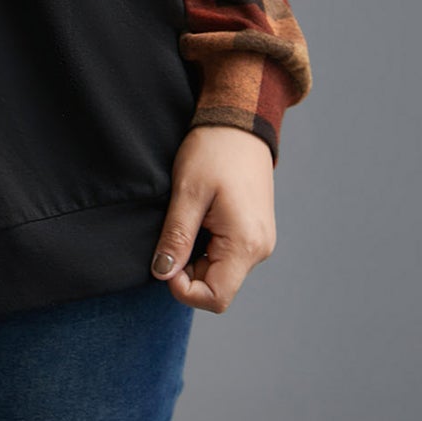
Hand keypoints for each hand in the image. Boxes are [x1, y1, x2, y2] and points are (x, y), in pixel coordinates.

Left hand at [149, 124, 275, 312]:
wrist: (239, 122)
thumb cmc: (214, 150)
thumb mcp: (188, 192)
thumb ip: (176, 237)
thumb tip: (162, 274)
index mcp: (245, 244)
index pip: (215, 298)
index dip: (183, 288)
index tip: (165, 257)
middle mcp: (259, 249)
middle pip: (217, 286)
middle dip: (187, 270)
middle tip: (172, 231)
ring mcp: (259, 241)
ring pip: (220, 272)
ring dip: (195, 257)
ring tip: (187, 219)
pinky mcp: (254, 232)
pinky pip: (226, 255)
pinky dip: (206, 246)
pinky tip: (198, 218)